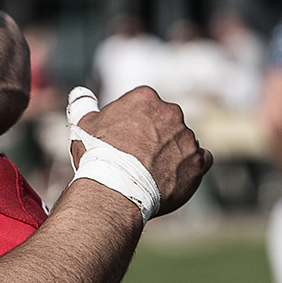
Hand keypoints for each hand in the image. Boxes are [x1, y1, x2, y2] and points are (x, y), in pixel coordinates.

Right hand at [70, 86, 210, 214]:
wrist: (114, 189)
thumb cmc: (96, 156)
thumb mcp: (84, 126)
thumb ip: (85, 105)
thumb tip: (81, 93)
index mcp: (145, 98)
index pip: (145, 107)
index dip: (134, 125)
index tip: (125, 141)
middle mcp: (171, 112)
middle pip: (166, 122)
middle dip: (156, 137)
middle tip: (138, 159)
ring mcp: (187, 137)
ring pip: (183, 141)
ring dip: (172, 153)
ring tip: (152, 174)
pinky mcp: (198, 161)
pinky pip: (201, 159)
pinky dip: (191, 166)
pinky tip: (174, 177)